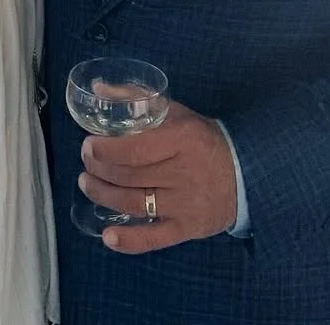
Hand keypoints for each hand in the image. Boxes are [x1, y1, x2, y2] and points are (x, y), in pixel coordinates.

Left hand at [78, 99, 237, 252]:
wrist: (243, 173)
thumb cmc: (201, 138)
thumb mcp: (175, 111)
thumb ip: (136, 98)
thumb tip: (99, 88)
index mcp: (182, 139)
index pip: (135, 149)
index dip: (105, 150)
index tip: (88, 144)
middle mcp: (183, 173)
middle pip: (130, 176)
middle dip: (99, 169)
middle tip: (86, 162)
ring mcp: (185, 205)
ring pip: (135, 204)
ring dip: (104, 196)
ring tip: (87, 184)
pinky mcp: (187, 229)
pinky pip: (155, 238)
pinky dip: (129, 241)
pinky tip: (108, 237)